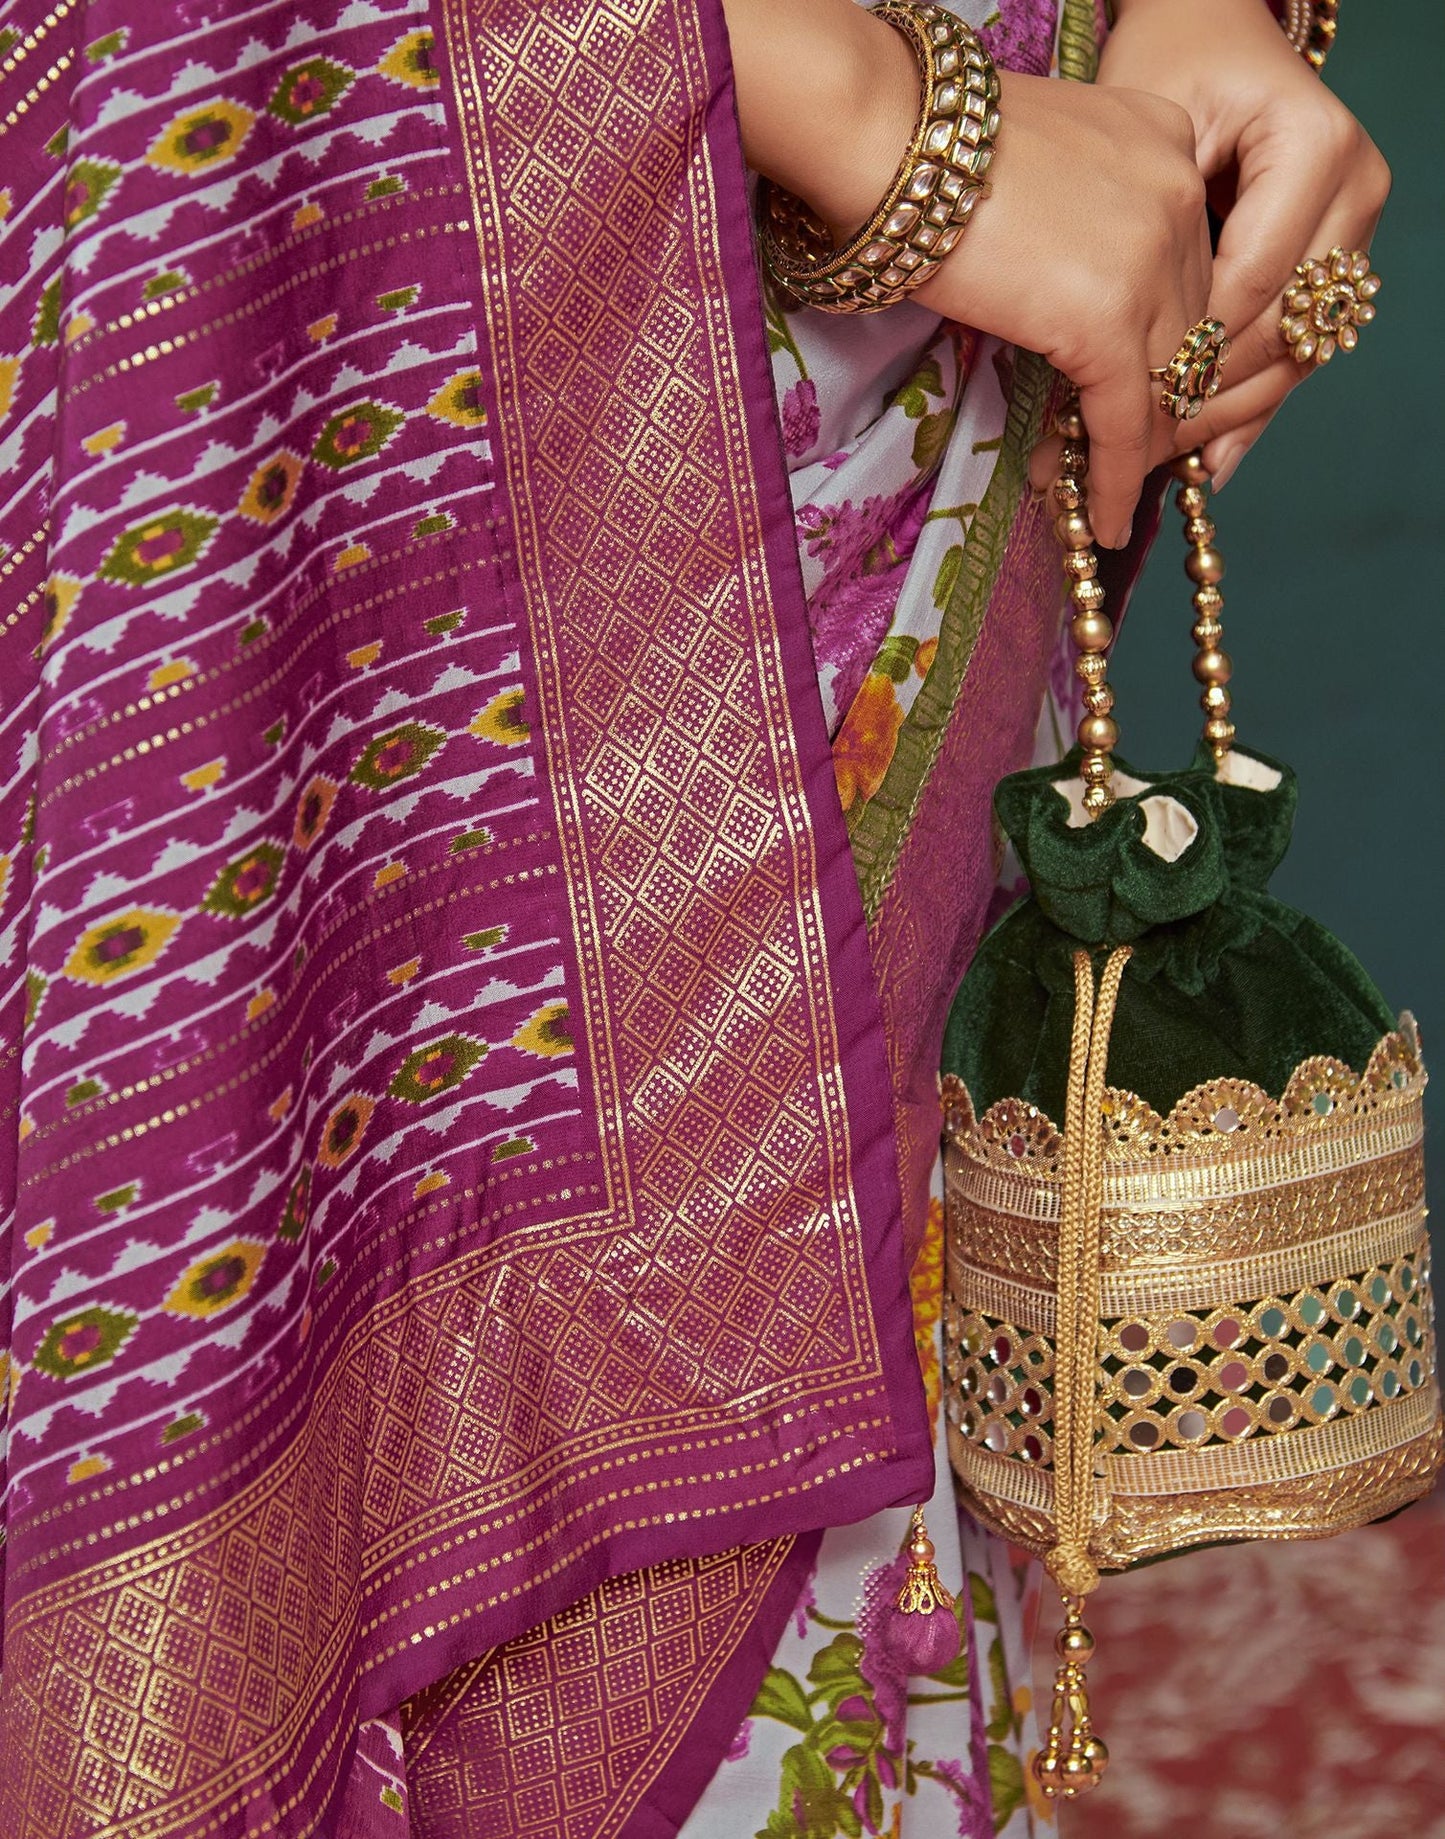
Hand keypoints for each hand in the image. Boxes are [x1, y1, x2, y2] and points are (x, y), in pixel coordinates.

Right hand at [913, 71, 1212, 546]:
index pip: (1190, 265)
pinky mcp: (1105, 322)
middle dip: (1161, 404)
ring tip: (1107, 498)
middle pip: (1192, 330)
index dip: (1168, 340)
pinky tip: (1105, 520)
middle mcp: (1178, 195)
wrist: (892, 140)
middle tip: (1127, 459)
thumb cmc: (931, 149)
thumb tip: (1066, 295)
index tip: (1145, 391)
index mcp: (1168, 141)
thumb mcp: (1041, 166)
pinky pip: (1124, 420)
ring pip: (1168, 383)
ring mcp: (1149, 260)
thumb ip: (1081, 219)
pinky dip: (1115, 479)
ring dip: (1138, 450)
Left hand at [1099, 0, 1390, 486]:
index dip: (1190, 356)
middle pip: (1282, 331)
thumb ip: (1151, 234)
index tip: (1123, 412)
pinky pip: (1295, 351)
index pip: (1252, 285)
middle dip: (1204, 401)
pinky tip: (1208, 462)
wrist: (1209, 27)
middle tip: (1133, 459)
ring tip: (1161, 467)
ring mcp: (1355, 229)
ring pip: (1295, 354)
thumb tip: (1124, 351)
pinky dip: (1247, 407)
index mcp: (1315, 149)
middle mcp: (1354, 191)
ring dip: (1225, 417)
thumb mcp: (1151, 130)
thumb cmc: (1169, 63)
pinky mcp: (1337, 262)